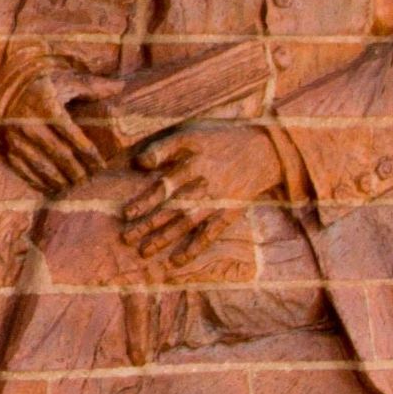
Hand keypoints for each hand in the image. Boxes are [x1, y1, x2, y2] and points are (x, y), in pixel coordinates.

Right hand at [0, 66, 113, 194]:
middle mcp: (30, 123)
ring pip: (41, 166)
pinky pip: (23, 169)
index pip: (74, 138)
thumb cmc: (43, 85)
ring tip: (72, 186)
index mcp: (48, 107)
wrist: (5, 87)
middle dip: (77, 171)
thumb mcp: (66, 81)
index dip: (90, 155)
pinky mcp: (5, 146)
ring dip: (59, 180)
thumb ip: (92, 86)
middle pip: (59, 155)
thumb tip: (120, 87)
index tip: (101, 166)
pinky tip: (51, 187)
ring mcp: (15, 137)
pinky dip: (38, 181)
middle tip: (88, 180)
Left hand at [124, 122, 284, 265]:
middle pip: (171, 208)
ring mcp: (217, 201)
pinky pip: (211, 233)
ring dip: (166, 238)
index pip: (164, 186)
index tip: (126, 214)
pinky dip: (195, 247)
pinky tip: (178, 260)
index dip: (145, 201)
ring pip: (187, 223)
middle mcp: (204, 185)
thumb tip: (141, 163)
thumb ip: (166, 147)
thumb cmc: (222, 138)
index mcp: (193, 164)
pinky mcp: (230, 212)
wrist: (266, 149)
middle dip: (148, 225)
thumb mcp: (193, 133)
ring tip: (145, 252)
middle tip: (126, 239)